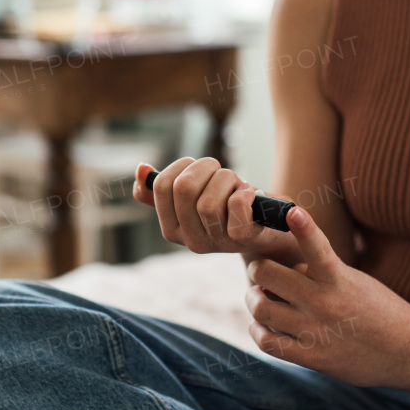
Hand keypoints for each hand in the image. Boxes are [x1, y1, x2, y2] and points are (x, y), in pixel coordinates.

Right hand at [133, 157, 301, 260]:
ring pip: (209, 199)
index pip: (162, 186)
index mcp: (172, 229)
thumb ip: (163, 189)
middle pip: (184, 188)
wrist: (268, 227)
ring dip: (228, 179)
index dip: (182, 166)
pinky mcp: (243, 239)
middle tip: (221, 171)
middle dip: (206, 168)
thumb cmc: (229, 207)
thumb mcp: (194, 197)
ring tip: (237, 184)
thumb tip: (141, 170)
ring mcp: (216, 243)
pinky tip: (248, 194)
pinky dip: (242, 193)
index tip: (199, 168)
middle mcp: (190, 241)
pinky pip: (235, 210)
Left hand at [243, 204, 409, 388]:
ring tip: (260, 298)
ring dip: (254, 300)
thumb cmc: (382, 311)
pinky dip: (257, 331)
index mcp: (338, 279)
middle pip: (266, 274)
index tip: (293, 210)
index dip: (303, 227)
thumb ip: (322, 273)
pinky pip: (267, 342)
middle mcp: (323, 302)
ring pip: (261, 309)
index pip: (317, 246)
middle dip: (258, 270)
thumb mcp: (356, 281)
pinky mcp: (311, 357)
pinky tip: (262, 326)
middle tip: (261, 274)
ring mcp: (315, 331)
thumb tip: (290, 269)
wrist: (408, 351)